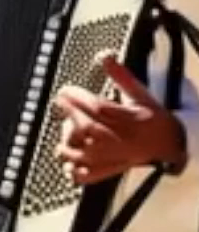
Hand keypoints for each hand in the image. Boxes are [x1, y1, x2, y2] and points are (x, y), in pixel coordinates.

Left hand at [55, 55, 186, 184]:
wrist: (168, 144)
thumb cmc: (151, 118)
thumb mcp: (140, 93)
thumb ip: (120, 75)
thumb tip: (104, 55)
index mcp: (130, 119)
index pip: (97, 108)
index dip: (77, 98)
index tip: (65, 91)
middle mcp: (120, 139)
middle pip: (86, 128)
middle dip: (70, 115)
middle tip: (63, 106)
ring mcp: (112, 157)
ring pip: (81, 153)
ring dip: (67, 140)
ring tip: (66, 129)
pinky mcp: (107, 171)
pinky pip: (84, 175)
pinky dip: (72, 170)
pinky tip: (68, 160)